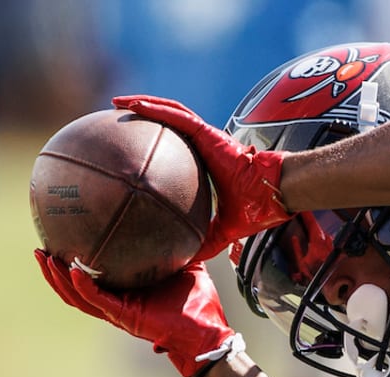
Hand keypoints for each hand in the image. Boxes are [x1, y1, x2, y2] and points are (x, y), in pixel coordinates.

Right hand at [35, 249, 242, 376]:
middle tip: (38, 250)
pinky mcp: (124, 317)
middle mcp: (116, 303)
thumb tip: (185, 214)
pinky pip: (97, 300)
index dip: (73, 264)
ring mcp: (118, 311)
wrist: (208, 330)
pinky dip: (82, 286)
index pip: (92, 278)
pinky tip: (72, 270)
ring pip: (77, 296)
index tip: (60, 242)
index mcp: (126, 292)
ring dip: (57, 279)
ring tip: (43, 258)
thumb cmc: (199, 302)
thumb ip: (180, 244)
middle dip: (53, 271)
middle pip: (73, 288)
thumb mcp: (188, 264)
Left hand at [112, 94, 291, 262]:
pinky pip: (177, 116)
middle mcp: (203, 143)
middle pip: (167, 122)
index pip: (175, 148)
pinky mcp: (208, 132)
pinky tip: (135, 105)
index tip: (132, 147)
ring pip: (169, 111)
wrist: (273, 194)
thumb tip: (185, 262)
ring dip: (143, 104)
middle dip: (142, 116)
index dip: (154, 144)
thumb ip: (205, 242)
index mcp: (205, 162)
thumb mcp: (222, 231)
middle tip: (117, 117)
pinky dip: (155, 109)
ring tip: (118, 102)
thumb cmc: (255, 208)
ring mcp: (206, 135)